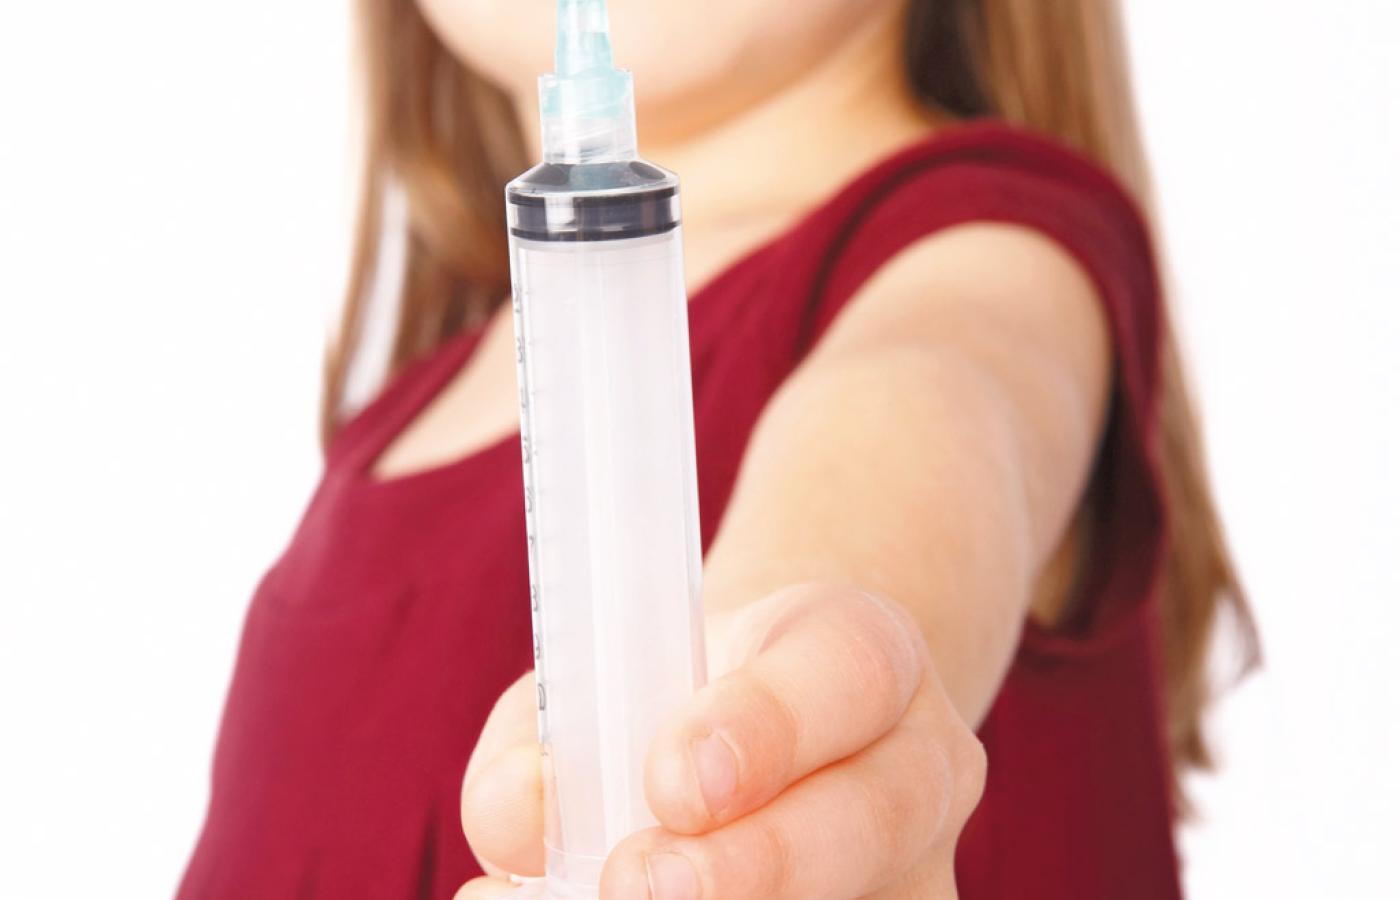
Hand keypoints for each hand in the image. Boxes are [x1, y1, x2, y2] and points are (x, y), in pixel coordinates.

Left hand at [455, 584, 985, 898]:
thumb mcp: (605, 682)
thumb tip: (518, 816)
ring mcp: (924, 866)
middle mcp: (921, 760)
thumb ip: (547, 738)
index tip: (673, 780)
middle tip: (636, 884)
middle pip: (877, 814)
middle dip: (755, 866)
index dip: (768, 725)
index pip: (852, 668)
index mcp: (861, 652)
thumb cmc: (670, 707)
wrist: (764, 740)